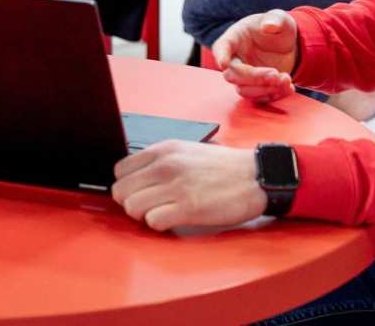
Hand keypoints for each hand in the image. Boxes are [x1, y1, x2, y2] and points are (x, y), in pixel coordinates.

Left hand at [112, 140, 265, 230]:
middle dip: (131, 202)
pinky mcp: (188, 208)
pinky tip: (172, 219)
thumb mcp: (186, 151)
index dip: (126, 185)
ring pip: (132, 206)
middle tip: (148, 207)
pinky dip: (159, 225)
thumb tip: (135, 178)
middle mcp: (166, 165)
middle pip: (121, 190)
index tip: (138, 192)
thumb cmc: (222, 167)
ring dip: (143, 215)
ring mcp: (176, 186)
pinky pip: (152, 221)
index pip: (120, 169)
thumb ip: (160, 161)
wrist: (254, 176)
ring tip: (161, 213)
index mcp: (164, 149)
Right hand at [213, 10, 298, 103]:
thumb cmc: (278, 27)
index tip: (223, 63)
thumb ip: (275, 20)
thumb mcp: (280, 19)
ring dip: (264, 90)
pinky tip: (289, 87)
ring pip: (243, 90)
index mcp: (235, 38)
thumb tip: (269, 25)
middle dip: (254, 78)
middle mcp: (236, 58)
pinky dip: (273, 96)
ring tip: (286, 80)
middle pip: (233, 74)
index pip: (222, 47)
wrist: (288, 44)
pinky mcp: (256, 87)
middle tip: (276, 74)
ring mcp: (244, 75)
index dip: (221, 55)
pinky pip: (258, 98)